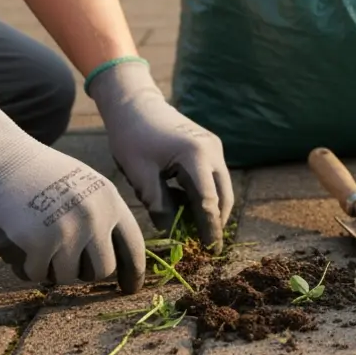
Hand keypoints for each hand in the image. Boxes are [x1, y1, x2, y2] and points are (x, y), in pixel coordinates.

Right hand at [0, 90, 145, 291]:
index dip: (134, 271)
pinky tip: (17, 245)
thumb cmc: (34, 172)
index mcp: (109, 200)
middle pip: (102, 270)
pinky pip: (38, 275)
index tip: (130, 289)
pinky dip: (26, 267)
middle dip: (83, 272)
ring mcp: (68, 231)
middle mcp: (95, 217)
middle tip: (63, 260)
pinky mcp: (38, 244)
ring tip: (35, 241)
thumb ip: (100, 215)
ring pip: (68, 276)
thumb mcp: (81, 185)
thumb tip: (113, 260)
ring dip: (51, 268)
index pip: (133, 245)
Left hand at [87, 58, 234, 250]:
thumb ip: (159, 205)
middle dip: (216, 222)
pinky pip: (215, 178)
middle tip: (203, 245)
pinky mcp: (210, 147)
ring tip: (191, 227)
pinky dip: (206, 195)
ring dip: (211, 209)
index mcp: (195, 156)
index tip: (209, 251)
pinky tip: (186, 204)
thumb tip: (172, 233)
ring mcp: (214, 147)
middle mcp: (212, 151)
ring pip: (222, 188)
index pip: (208, 202)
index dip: (209, 229)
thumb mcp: (140, 175)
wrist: (134, 104)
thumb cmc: (132, 136)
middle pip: (224, 196)